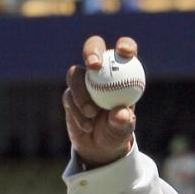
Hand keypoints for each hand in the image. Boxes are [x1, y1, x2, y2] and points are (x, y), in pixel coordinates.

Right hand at [63, 35, 136, 167]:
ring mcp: (83, 81)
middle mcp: (102, 71)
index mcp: (122, 72)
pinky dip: (77, 112)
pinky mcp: (70, 93)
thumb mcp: (123, 131)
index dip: (125, 45)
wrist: (98, 147)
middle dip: (92, 51)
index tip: (124, 52)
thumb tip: (121, 113)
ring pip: (76, 74)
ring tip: (91, 114)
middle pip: (94, 47)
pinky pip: (69, 96)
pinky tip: (87, 126)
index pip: (125, 51)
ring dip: (81, 92)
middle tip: (93, 65)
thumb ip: (122, 122)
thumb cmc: (116, 133)